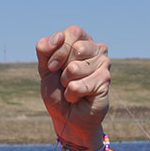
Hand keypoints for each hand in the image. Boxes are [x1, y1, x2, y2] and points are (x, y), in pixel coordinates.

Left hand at [36, 25, 110, 150]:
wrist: (66, 118)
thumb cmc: (57, 91)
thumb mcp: (45, 68)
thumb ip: (44, 49)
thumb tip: (58, 36)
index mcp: (82, 41)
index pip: (71, 33)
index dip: (58, 50)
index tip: (53, 66)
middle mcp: (97, 49)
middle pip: (75, 48)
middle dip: (61, 68)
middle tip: (64, 79)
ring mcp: (104, 64)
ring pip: (74, 68)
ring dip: (66, 83)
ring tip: (72, 88)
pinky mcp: (105, 80)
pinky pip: (78, 86)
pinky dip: (72, 94)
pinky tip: (79, 97)